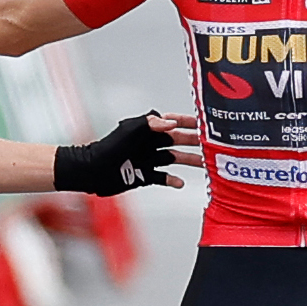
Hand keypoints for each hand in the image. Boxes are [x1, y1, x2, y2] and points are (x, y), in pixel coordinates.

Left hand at [53, 111, 202, 194]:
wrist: (93, 172)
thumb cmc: (108, 148)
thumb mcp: (130, 130)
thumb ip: (152, 123)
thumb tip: (173, 123)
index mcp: (147, 130)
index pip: (172, 122)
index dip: (188, 122)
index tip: (205, 123)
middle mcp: (150, 143)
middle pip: (178, 141)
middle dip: (195, 142)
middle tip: (213, 146)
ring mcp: (148, 159)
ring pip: (174, 159)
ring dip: (190, 161)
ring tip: (205, 165)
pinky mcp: (144, 175)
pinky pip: (163, 177)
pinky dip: (172, 180)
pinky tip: (180, 183)